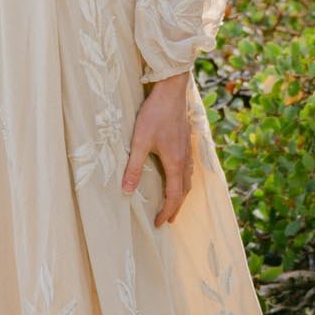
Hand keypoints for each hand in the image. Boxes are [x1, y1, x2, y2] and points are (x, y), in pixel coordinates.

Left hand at [123, 74, 192, 227]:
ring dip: (181, 193)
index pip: (174, 195)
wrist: (171, 91)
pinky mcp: (186, 140)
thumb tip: (126, 192)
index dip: (167, 211)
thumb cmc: (155, 115)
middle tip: (168, 219)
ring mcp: (187, 149)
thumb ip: (133, 167)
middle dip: (176, 207)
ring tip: (174, 202)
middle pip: (184, 190)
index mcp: (175, 163)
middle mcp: (184, 159)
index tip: (159, 223)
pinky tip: (178, 175)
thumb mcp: (139, 141)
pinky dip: (184, 180)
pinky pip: (188, 168)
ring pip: (188, 179)